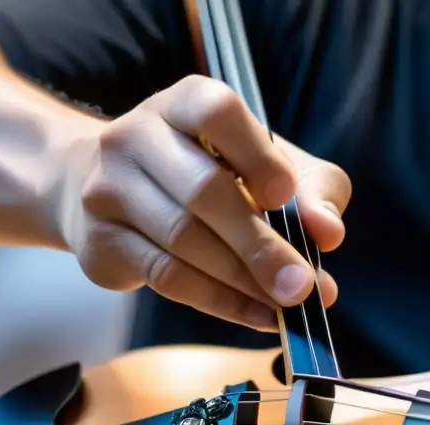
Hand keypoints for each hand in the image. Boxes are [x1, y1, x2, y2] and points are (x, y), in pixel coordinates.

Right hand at [53, 74, 350, 330]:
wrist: (113, 191)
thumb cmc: (211, 174)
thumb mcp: (271, 167)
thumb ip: (313, 190)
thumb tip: (329, 232)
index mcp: (184, 103)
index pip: (217, 113)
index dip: (256, 156)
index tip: (285, 197)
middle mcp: (136, 136)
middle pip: (202, 191)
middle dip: (260, 246)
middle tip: (302, 286)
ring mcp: (107, 188)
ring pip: (183, 241)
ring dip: (243, 281)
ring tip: (286, 306)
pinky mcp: (101, 241)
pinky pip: (167, 277)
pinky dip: (221, 302)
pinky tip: (258, 316)